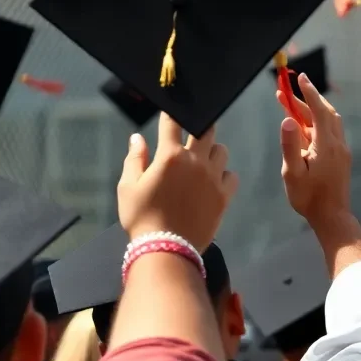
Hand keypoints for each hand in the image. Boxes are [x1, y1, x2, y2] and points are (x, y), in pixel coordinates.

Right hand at [118, 114, 236, 248]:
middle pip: (206, 130)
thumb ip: (135, 159)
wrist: (165, 249)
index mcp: (170, 156)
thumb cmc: (141, 217)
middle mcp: (195, 161)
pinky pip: (232, 175)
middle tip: (195, 131)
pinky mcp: (225, 194)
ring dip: (212, 151)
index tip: (174, 111)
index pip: (173, 123)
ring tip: (203, 160)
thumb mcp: (128, 187)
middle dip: (200, 126)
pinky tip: (214, 181)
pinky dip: (224, 174)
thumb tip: (137, 137)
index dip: (173, 114)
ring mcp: (213, 177)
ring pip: (221, 150)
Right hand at [278, 73, 352, 229]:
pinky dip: (317, 123)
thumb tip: (287, 120)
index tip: (300, 78)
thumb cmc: (308, 197)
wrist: (332, 216)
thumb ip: (290, 145)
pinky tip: (304, 130)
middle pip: (324, 113)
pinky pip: (330, 132)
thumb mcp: (292, 173)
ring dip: (312, 111)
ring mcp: (341, 149)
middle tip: (286, 93)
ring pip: (329, 121)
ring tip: (291, 108)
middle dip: (306, 100)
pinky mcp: (342, 157)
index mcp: (326, 144)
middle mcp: (337, 143)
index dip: (309, 93)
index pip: (318, 110)